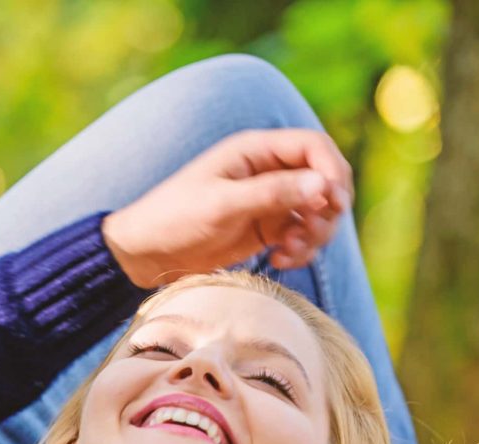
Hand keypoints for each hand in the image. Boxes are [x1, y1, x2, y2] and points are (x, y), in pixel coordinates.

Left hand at [102, 129, 354, 286]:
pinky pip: (301, 235)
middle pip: (325, 179)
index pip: (314, 147)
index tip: (332, 203)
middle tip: (311, 233)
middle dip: (327, 208)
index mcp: (255, 150)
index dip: (332, 170)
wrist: (146, 253)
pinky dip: (301, 249)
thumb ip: (271, 193)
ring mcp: (269, 201)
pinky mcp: (266, 229)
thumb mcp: (222, 205)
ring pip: (317, 211)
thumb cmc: (175, 219)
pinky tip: (280, 261)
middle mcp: (267, 171)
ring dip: (315, 233)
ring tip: (289, 252)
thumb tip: (323, 185)